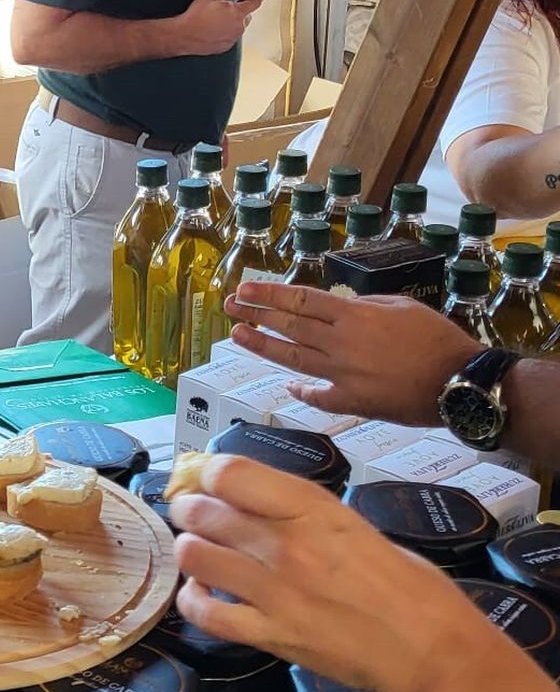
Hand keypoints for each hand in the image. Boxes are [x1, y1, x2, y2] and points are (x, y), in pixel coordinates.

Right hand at [171, 0, 261, 56]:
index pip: (255, 1)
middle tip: (225, 8)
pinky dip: (225, 32)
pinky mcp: (226, 46)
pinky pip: (230, 36)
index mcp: (238, 13)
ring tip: (215, 20)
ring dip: (232, 22)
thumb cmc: (195, 17)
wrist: (184, 36)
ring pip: (238, 27)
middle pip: (247, 15)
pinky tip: (212, 29)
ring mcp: (233, 38)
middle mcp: (239, 27)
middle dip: (240, 10)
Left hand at [171, 454, 553, 691]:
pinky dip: (193, 600)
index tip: (204, 479)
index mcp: (312, 509)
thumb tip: (253, 499)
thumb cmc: (407, 586)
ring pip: (194, 555)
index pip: (230, 472)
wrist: (432, 650)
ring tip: (200, 552)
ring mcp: (275, 591)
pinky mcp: (271, 634)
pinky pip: (205, 613)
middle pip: (203, 511)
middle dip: (189, 508)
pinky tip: (202, 592)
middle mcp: (287, 545)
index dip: (206, 472)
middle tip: (194, 514)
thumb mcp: (354, 524)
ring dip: (189, 549)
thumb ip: (300, 511)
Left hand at [225, 282, 481, 425]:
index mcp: (353, 316)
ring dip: (263, 346)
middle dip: (256, 314)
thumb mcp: (401, 306)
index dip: (269, 294)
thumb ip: (364, 306)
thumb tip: (339, 307)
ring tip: (239, 335)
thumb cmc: (438, 340)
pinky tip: (287, 385)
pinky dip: (302, 390)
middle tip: (230, 306)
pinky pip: (319, 396)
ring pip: (293, 358)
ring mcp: (344, 375)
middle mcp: (341, 344)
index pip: (300, 301)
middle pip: (289, 327)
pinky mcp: (354, 402)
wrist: (461, 383)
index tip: (245, 289)